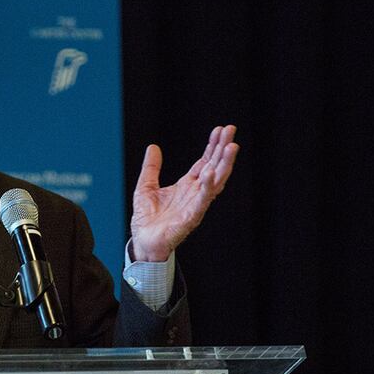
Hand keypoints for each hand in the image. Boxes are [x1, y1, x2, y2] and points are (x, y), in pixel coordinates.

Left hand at [130, 125, 238, 261]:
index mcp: (186, 186)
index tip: (220, 130)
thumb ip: (151, 168)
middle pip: (214, 167)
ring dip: (223, 164)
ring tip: (230, 147)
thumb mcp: (145, 186)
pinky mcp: (191, 217)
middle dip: (223, 149)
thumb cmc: (147, 219)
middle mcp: (195, 193)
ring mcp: (195, 205)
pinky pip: (202, 201)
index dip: (212, 146)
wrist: (143, 242)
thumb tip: (153, 147)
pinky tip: (210, 172)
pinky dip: (207, 186)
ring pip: (215, 182)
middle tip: (231, 131)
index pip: (204, 162)